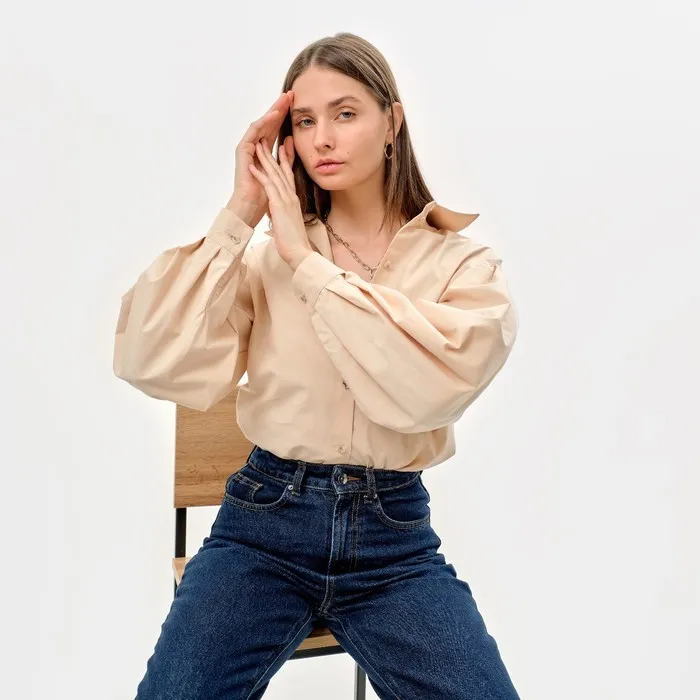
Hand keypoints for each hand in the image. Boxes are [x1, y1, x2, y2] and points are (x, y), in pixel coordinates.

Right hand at [227, 91, 294, 227]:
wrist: (251, 206)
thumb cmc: (265, 195)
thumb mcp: (281, 171)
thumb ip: (286, 156)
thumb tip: (291, 140)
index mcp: (265, 151)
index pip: (276, 129)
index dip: (286, 116)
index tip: (298, 104)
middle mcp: (256, 146)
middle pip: (269, 122)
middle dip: (280, 108)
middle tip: (291, 93)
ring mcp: (248, 147)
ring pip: (262, 124)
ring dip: (273, 111)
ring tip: (284, 99)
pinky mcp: (243, 149)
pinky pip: (254, 132)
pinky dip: (264, 122)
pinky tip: (274, 114)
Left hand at [248, 137, 313, 268]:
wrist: (299, 253)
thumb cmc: (295, 243)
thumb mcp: (292, 224)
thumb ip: (289, 215)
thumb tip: (286, 214)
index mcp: (293, 201)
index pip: (289, 176)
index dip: (285, 161)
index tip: (283, 148)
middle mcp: (291, 197)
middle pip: (283, 170)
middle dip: (276, 152)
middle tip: (272, 137)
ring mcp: (285, 200)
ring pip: (274, 174)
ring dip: (265, 158)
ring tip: (258, 145)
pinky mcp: (278, 205)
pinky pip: (268, 186)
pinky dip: (260, 175)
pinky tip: (252, 166)